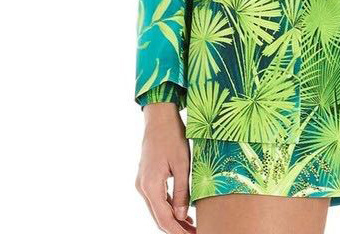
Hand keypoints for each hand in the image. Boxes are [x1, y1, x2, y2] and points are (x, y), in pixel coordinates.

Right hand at [135, 102, 195, 232]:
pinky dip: (169, 208)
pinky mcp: (146, 178)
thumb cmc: (173, 136)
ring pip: (157, 210)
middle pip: (159, 217)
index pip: (164, 219)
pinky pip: (157, 199)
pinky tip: (183, 213)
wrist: (159, 117)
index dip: (178, 231)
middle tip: (196, 233)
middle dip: (176, 229)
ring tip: (192, 227)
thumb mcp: (182, 164)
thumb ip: (181, 191)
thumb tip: (181, 216)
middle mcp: (142, 187)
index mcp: (150, 186)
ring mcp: (142, 183)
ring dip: (173, 220)